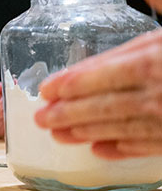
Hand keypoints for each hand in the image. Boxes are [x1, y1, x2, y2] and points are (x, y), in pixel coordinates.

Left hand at [34, 28, 161, 158]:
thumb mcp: (160, 41)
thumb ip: (129, 47)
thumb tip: (90, 55)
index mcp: (150, 63)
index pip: (100, 76)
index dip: (70, 84)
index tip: (46, 91)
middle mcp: (157, 94)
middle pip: (104, 106)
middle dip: (68, 114)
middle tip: (41, 119)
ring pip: (120, 128)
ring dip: (86, 133)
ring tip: (59, 135)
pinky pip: (147, 146)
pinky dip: (121, 149)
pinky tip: (98, 149)